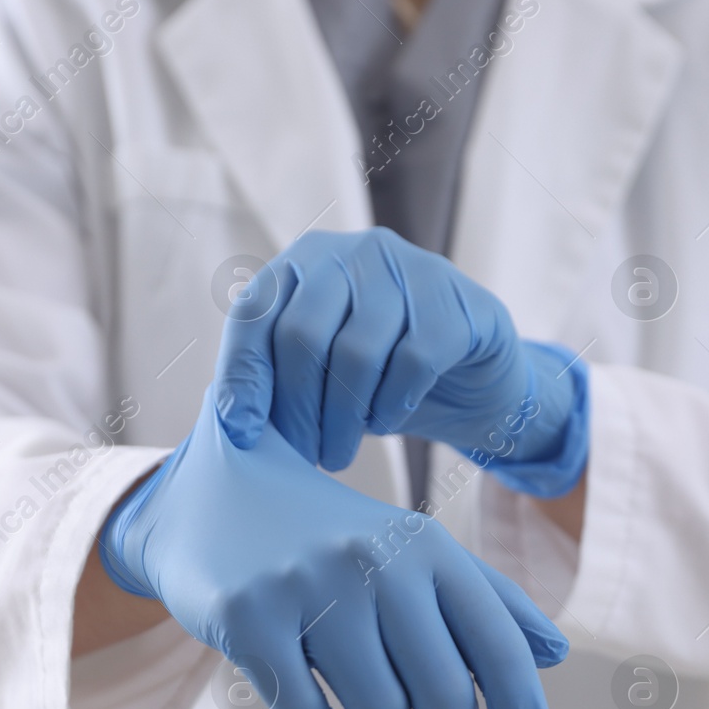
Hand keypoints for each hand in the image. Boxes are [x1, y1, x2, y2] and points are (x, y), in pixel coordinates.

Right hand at [97, 387, 566, 708]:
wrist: (208, 494)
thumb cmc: (330, 534)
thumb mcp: (412, 546)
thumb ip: (486, 596)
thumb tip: (556, 654)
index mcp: (428, 546)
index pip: (500, 651)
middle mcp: (376, 561)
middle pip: (443, 695)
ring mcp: (308, 587)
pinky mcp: (248, 618)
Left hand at [212, 228, 584, 494]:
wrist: (473, 379)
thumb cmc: (382, 377)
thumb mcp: (323, 372)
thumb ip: (278, 379)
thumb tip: (234, 425)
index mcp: (304, 263)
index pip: (255, 315)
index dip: (243, 377)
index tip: (242, 434)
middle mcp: (353, 253)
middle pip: (303, 335)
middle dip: (296, 409)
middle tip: (304, 456)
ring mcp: (410, 268)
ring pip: (357, 351)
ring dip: (342, 418)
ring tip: (338, 454)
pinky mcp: (456, 301)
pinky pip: (414, 358)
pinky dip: (392, 402)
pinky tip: (385, 422)